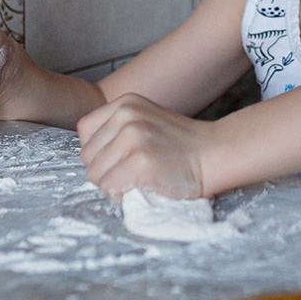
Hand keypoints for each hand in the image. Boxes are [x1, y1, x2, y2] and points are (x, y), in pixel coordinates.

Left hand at [75, 93, 215, 201]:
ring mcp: (133, 138)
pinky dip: (121, 196)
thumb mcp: (145, 120)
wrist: (215, 153)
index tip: (117, 159)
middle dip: (104, 171)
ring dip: (112, 185)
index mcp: (124, 104)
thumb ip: (118, 130)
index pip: (84, 131)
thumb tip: (91, 157)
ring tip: (137, 181)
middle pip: (87, 156)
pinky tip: (141, 189)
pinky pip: (110, 188)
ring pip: (95, 175)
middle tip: (130, 174)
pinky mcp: (140, 162)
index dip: (97, 151)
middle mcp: (126, 116)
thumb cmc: (181, 145)